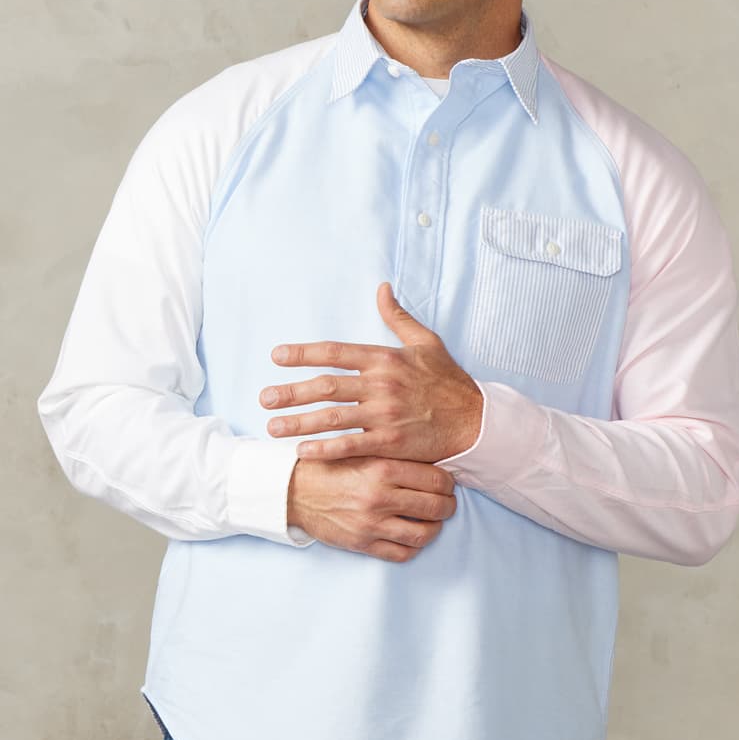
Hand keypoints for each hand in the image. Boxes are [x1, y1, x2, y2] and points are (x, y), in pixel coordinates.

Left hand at [261, 283, 482, 462]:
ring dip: (299, 422)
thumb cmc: (448, 382)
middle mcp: (381, 385)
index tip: (277, 356)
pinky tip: (303, 451)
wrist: (474, 421)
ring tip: (272, 426)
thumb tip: (382, 288)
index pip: (335, 352)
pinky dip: (325, 449)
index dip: (303, 353)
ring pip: (332, 418)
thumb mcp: (426, 342)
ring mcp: (385, 415)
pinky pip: (351, 446)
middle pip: (326, 387)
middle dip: (291, 392)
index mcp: (385, 359)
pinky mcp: (391, 442)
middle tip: (264, 397)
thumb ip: (398, 317)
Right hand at [287, 456, 456, 562]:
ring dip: (435, 528)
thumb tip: (432, 463)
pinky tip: (413, 537)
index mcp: (383, 468)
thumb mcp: (362, 450)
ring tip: (433, 522)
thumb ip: (394, 455)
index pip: (437, 480)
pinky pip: (401, 553)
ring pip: (424, 534)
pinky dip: (414, 547)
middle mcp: (380, 497)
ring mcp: (372, 524)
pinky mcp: (362, 543)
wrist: (294, 490)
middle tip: (447, 503)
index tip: (447, 484)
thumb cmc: (330, 466)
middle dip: (448, 506)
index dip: (449, 483)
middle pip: (436, 507)